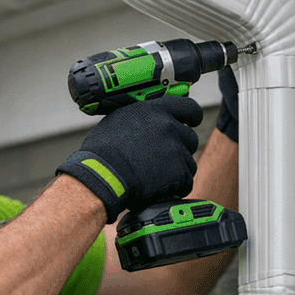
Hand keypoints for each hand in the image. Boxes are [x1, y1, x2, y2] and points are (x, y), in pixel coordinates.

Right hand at [57, 96, 201, 222]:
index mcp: (154, 110)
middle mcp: (168, 126)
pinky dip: (175, 186)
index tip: (191, 122)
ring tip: (155, 175)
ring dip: (176, 169)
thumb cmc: (103, 151)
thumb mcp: (118, 120)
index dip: (192, 117)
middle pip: (190, 138)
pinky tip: (157, 186)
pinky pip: (185, 181)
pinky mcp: (179, 172)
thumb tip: (147, 121)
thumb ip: (141, 118)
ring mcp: (176, 149)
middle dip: (180, 148)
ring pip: (188, 161)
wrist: (103, 174)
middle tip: (163, 157)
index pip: (188, 107)